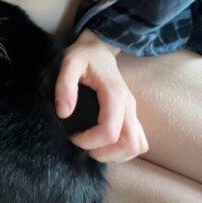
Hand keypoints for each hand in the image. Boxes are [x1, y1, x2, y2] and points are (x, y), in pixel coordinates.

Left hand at [55, 30, 148, 162]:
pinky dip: (121, 150)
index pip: (110, 133)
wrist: (100, 48)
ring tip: (93, 146)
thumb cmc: (84, 56)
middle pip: (130, 145)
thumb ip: (65, 85)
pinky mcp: (132, 117)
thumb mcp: (70, 62)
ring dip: (115, 154)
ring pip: (137, 146)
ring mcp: (133, 113)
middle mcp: (129, 106)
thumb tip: (64, 113)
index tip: (73, 135)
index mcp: (115, 95)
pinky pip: (137, 142)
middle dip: (105, 153)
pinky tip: (103, 144)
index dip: (89, 142)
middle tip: (85, 146)